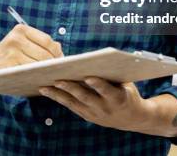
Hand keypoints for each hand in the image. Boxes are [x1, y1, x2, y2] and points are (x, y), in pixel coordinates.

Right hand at [0, 24, 62, 71]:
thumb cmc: (8, 53)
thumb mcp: (21, 41)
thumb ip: (40, 42)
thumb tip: (60, 50)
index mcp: (21, 30)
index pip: (47, 41)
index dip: (57, 52)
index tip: (61, 60)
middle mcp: (16, 40)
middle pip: (45, 54)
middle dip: (54, 64)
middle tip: (58, 71)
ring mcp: (12, 54)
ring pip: (39, 65)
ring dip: (47, 72)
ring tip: (51, 75)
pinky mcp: (10, 68)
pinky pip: (30, 74)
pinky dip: (38, 77)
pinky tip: (41, 79)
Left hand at [39, 77, 157, 133]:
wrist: (132, 118)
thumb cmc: (127, 92)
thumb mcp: (126, 83)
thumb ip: (112, 75)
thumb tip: (94, 60)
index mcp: (118, 99)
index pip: (107, 91)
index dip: (98, 84)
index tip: (88, 76)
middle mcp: (105, 109)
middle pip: (85, 97)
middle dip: (71, 88)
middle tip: (57, 79)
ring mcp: (95, 115)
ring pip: (74, 103)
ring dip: (58, 95)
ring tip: (44, 87)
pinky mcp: (87, 116)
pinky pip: (71, 106)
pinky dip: (58, 98)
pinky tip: (47, 91)